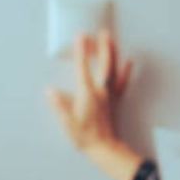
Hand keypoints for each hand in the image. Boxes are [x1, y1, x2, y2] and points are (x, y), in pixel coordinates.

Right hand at [47, 30, 133, 156]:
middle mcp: (100, 91)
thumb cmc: (85, 136)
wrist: (104, 148)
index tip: (81, 35)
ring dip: (112, 53)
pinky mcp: (114, 100)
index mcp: (87, 93)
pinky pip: (121, 82)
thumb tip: (50, 91)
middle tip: (101, 31)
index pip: (83, 67)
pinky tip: (129, 61)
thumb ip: (59, 106)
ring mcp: (108, 95)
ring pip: (113, 69)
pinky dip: (125, 71)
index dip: (81, 51)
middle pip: (103, 64)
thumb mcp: (67, 122)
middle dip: (101, 47)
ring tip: (111, 39)